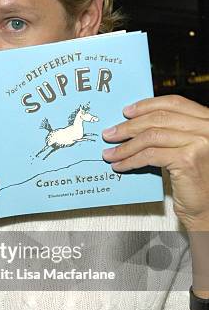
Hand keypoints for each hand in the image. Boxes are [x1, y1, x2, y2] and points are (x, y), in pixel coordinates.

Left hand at [102, 95, 208, 229]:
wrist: (208, 207)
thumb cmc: (197, 181)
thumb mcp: (187, 148)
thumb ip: (172, 132)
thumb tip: (135, 123)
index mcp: (207, 120)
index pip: (174, 103)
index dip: (147, 105)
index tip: (127, 111)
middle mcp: (207, 128)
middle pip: (159, 118)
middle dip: (129, 126)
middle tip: (110, 134)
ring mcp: (199, 143)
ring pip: (151, 137)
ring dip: (125, 146)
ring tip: (110, 153)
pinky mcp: (187, 160)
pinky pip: (150, 155)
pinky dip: (131, 160)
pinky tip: (121, 165)